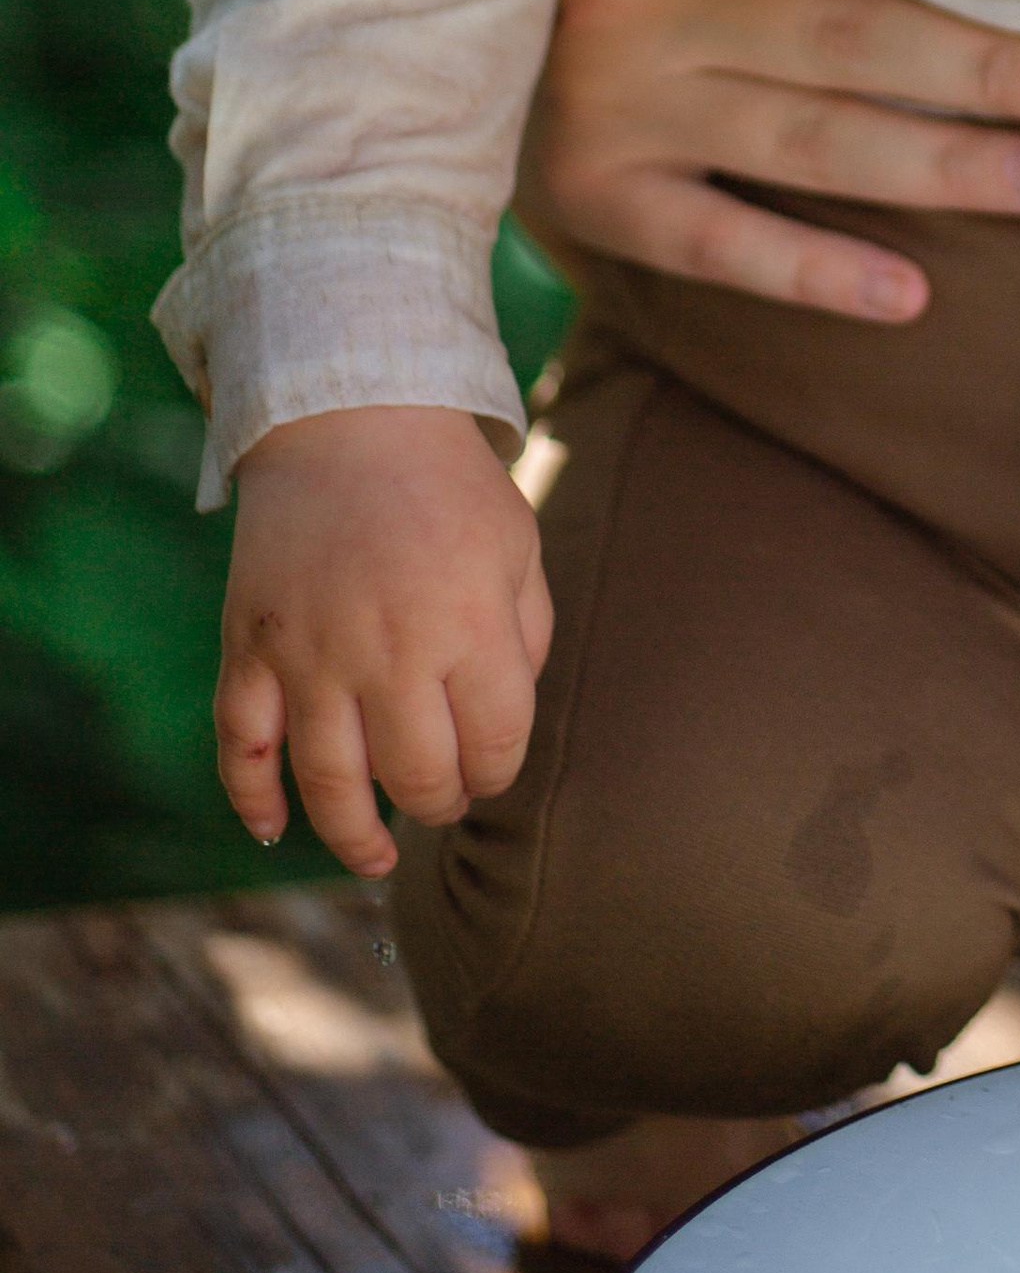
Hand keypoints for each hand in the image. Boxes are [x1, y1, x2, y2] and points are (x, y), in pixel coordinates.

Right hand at [216, 405, 551, 877]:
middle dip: (439, 802)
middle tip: (442, 796)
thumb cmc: (448, 487)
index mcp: (468, 624)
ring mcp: (310, 653)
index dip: (497, 770)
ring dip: (355, 835)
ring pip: (329, 784)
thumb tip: (502, 728)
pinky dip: (252, 799)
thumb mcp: (517, 548)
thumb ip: (524, 639)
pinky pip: (242, 745)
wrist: (348, 416)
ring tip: (377, 856)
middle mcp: (388, 649)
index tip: (490, 763)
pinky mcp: (251, 646)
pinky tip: (277, 831)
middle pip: (417, 777)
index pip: (494, 745)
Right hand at [516, 0, 1019, 321]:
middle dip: (982, 66)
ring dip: (937, 164)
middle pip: (843, 34)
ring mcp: (618, 107)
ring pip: (803, 139)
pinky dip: (815, 271)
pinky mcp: (597, 201)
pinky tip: (910, 293)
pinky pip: (721, 242)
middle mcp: (649, 3)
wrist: (442, 73)